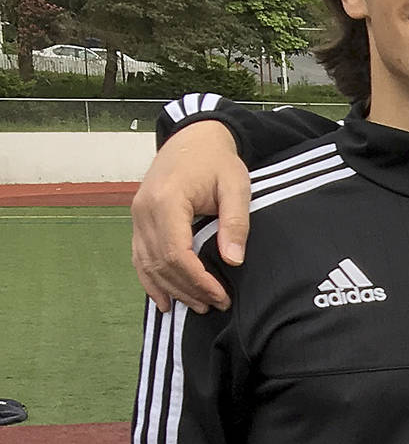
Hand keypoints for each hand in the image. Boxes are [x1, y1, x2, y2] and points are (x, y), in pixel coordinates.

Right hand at [132, 122, 247, 312]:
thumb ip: (235, 223)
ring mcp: (137, 216)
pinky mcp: (139, 220)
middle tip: (217, 304)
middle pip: (160, 263)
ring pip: (148, 264)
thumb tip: (233, 261)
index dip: (198, 280)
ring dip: (172, 289)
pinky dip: (150, 281)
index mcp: (166, 200)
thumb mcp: (236, 186)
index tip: (220, 296)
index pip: (176, 253)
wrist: (193, 137)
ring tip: (199, 306)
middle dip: (188, 289)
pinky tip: (165, 300)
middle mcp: (144, 210)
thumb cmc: (216, 160)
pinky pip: (139, 257)